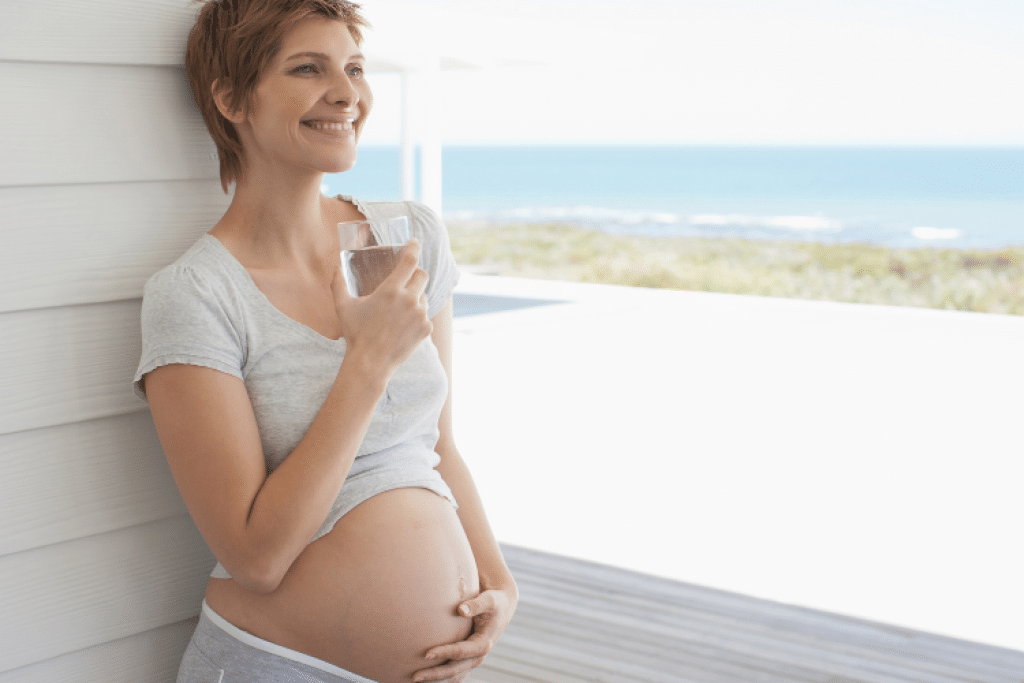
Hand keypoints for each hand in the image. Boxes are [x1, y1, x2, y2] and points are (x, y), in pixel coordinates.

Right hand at [331, 239, 431, 375]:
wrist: (371, 363)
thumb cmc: (356, 334)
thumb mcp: (343, 306)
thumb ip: (338, 283)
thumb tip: (334, 266)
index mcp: (390, 290)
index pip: (409, 261)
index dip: (414, 248)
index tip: (415, 242)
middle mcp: (409, 300)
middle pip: (422, 275)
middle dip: (416, 274)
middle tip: (406, 279)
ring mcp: (420, 315)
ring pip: (424, 296)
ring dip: (415, 297)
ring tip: (399, 311)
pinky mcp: (426, 329)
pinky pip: (425, 315)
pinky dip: (417, 316)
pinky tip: (403, 325)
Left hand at [412, 585, 518, 682]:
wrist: (501, 609)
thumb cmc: (494, 602)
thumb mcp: (490, 600)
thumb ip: (476, 604)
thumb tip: (461, 609)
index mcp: (483, 644)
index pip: (460, 651)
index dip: (444, 653)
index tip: (426, 654)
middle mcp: (478, 657)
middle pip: (454, 670)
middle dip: (434, 675)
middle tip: (414, 676)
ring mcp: (472, 661)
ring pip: (452, 676)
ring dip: (435, 680)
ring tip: (415, 679)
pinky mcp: (467, 660)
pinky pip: (452, 674)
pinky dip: (440, 678)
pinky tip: (425, 679)